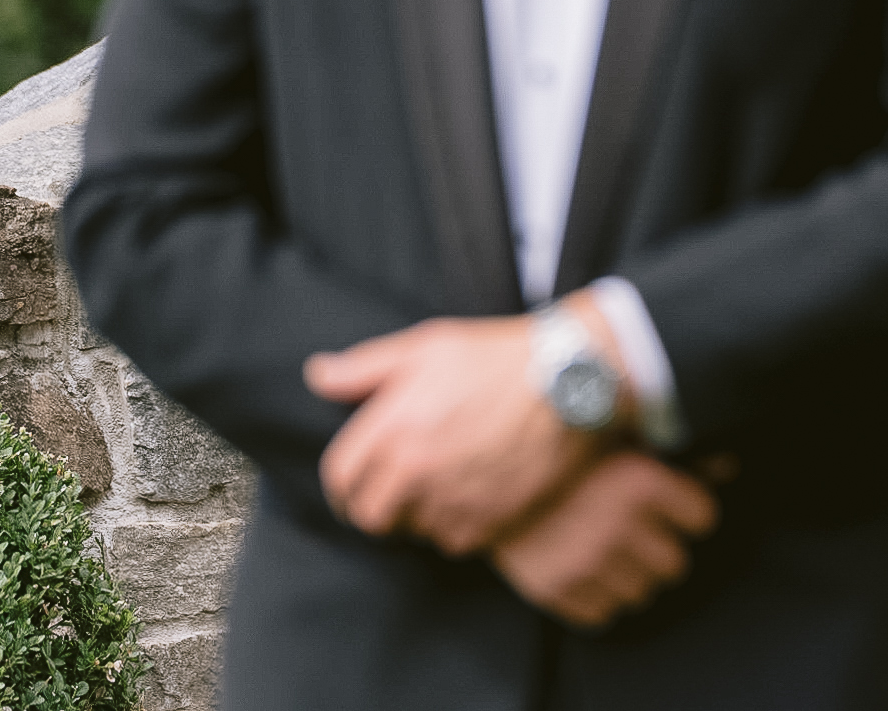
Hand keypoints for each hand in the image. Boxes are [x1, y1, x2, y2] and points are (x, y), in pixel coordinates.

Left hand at [306, 315, 599, 555]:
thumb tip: (317, 375)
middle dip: (376, 506)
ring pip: (414, 530)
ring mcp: (452, 501)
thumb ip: (364, 367)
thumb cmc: (498, 357)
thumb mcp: (428, 345)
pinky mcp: (488, 522)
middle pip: (370, 517)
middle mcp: (416, 470)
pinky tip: (473, 493)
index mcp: (393, 428)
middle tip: (395, 492)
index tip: (355, 482)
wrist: (570, 381)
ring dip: (420, 514)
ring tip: (443, 484)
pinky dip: (457, 525)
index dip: (343, 482)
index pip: (341, 477)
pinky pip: (454, 541)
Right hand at [493, 451, 721, 627]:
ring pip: (642, 593)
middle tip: (636, 528)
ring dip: (630, 573)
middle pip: (676, 563)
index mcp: (640, 481)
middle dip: (660, 546)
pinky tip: (584, 566)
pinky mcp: (556, 591)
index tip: (672, 504)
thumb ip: (678, 456)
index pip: (703, 517)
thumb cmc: (563, 448)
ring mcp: (586, 564)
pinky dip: (598, 595)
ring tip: (605, 545)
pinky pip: (603, 614)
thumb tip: (730, 467)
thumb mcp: (622, 437)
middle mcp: (617, 526)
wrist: (481, 470)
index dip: (688, 509)